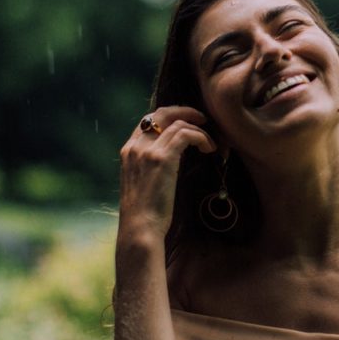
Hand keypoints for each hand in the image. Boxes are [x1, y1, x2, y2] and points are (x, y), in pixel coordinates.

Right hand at [118, 106, 216, 240]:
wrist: (140, 228)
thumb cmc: (145, 213)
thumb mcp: (143, 182)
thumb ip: (152, 165)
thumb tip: (174, 156)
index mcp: (128, 151)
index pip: (148, 120)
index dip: (170, 116)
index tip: (187, 121)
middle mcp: (135, 146)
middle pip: (161, 113)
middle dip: (185, 112)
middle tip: (203, 120)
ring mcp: (147, 151)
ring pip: (178, 123)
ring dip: (198, 130)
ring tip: (210, 143)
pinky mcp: (161, 158)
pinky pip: (186, 134)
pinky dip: (201, 137)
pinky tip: (209, 149)